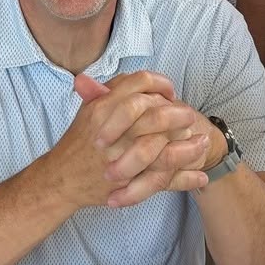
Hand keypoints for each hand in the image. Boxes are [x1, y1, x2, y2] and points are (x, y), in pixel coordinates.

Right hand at [44, 72, 209, 210]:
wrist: (61, 179)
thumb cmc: (78, 143)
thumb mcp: (89, 111)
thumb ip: (111, 92)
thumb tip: (140, 79)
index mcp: (103, 108)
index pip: (138, 84)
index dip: (160, 84)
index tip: (170, 91)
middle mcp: (113, 133)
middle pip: (155, 115)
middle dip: (179, 113)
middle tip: (191, 115)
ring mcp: (121, 161)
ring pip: (163, 151)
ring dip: (188, 148)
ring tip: (203, 143)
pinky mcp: (129, 185)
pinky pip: (163, 182)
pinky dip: (185, 180)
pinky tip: (201, 176)